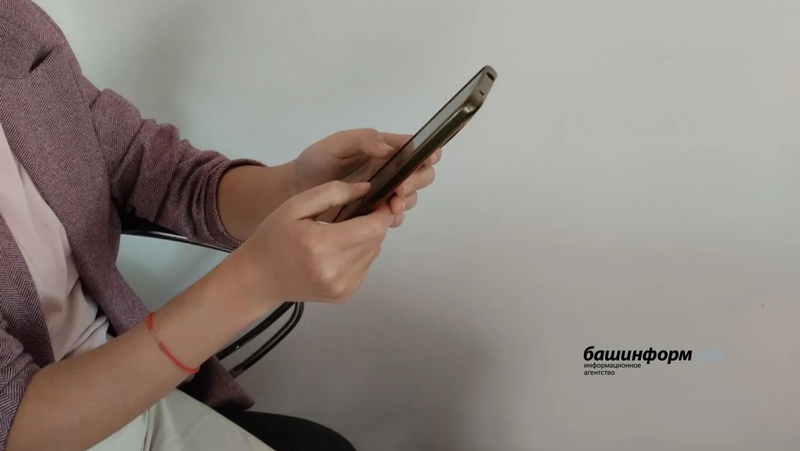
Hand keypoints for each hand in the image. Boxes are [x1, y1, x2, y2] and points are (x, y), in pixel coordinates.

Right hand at [235, 180, 393, 303]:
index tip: (383, 200)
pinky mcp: (344, 295)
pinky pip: (365, 267)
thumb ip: (333, 192)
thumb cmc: (273, 238)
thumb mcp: (295, 206)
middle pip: (376, 240)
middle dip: (374, 223)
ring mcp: (341, 286)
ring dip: (366, 239)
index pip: (373, 228)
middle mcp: (335, 270)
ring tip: (343, 232)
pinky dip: (359, 255)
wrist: (258, 279)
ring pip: (373, 253)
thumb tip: (367, 189)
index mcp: (322, 245)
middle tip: (359, 212)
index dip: (384, 212)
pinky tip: (338, 250)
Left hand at [293, 128, 441, 226]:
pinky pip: (394, 217)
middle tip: (400, 189)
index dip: (428, 153)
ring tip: (392, 207)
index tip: (428, 159)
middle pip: (420, 175)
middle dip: (416, 181)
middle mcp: (389, 171)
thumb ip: (362, 140)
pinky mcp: (375, 214)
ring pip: (409, 198)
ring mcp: (384, 193)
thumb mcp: (336, 144)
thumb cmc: (316, 162)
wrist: (296, 190)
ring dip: (406, 202)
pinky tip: (385, 219)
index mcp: (385, 150)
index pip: (416, 149)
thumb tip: (387, 148)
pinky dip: (394, 218)